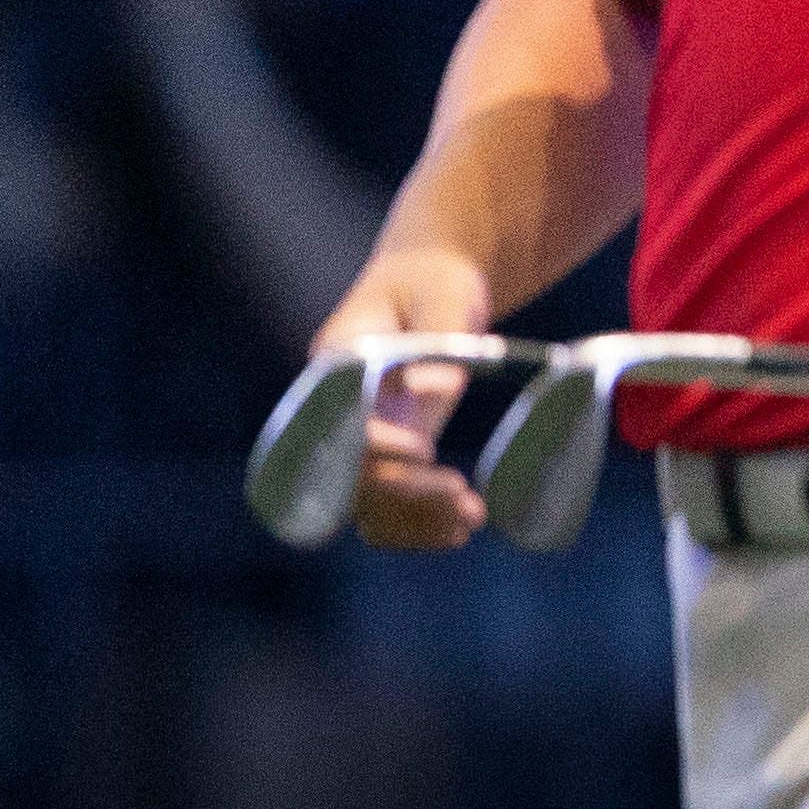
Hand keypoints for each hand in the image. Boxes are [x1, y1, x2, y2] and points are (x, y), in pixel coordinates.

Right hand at [315, 247, 497, 552]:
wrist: (428, 282)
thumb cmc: (435, 281)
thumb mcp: (443, 296)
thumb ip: (437, 338)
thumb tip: (436, 390)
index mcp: (339, 364)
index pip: (337, 420)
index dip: (373, 442)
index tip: (423, 447)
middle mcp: (339, 408)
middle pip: (350, 470)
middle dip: (402, 490)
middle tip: (463, 496)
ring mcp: (359, 433)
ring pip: (365, 500)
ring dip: (412, 518)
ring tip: (471, 521)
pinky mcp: (386, 450)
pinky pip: (385, 503)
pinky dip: (416, 522)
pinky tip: (461, 527)